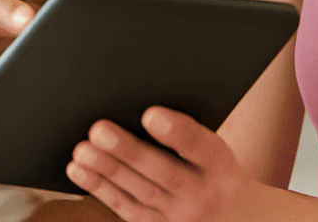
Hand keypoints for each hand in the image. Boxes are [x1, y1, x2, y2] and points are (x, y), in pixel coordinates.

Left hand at [67, 107, 268, 221]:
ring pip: (139, 193)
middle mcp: (203, 196)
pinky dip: (101, 189)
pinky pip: (127, 209)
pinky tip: (80, 171)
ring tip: (82, 150)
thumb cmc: (216, 173)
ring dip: (108, 170)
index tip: (151, 114)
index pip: (202, 147)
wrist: (237, 219)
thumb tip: (144, 105)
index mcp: (222, 167)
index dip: (176, 131)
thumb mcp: (218, 154)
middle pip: (164, 172)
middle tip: (99, 130)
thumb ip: (188, 134)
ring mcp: (180, 217)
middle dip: (129, 151)